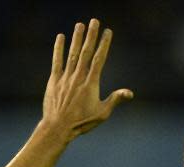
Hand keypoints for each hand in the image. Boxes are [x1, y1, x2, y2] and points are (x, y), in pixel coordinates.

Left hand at [43, 18, 132, 139]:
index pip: (99, 59)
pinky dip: (59, 48)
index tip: (108, 32)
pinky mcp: (54, 80)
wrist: (58, 127)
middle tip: (94, 21)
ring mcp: (65, 77)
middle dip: (91, 35)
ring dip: (77, 38)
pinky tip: (61, 37)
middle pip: (86, 52)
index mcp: (91, 83)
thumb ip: (115, 100)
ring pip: (72, 53)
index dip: (104, 44)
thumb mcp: (103, 113)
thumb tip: (130, 93)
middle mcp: (78, 77)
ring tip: (80, 24)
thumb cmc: (82, 122)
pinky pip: (57, 61)